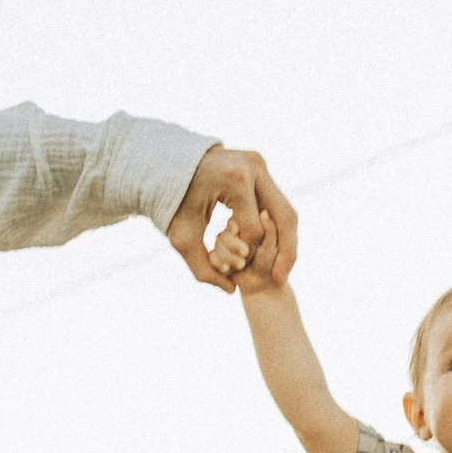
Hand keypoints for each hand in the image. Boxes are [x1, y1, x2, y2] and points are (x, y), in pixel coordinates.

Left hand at [168, 145, 296, 291]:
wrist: (164, 164)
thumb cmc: (170, 201)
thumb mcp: (181, 236)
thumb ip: (202, 268)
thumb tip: (231, 290)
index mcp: (235, 181)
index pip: (254, 230)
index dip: (246, 255)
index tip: (231, 267)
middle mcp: (253, 167)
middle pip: (284, 217)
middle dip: (286, 253)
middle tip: (280, 279)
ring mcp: (259, 163)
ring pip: (286, 209)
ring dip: (287, 241)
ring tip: (281, 269)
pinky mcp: (259, 165)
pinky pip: (277, 201)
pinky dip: (277, 227)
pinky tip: (273, 249)